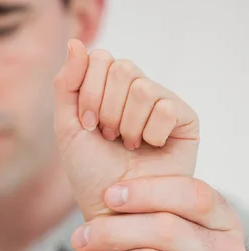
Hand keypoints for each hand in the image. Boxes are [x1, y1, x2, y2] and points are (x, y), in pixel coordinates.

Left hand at [54, 39, 199, 219]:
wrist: (113, 208)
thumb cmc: (90, 173)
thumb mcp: (67, 128)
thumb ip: (67, 85)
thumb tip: (75, 42)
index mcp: (108, 89)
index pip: (100, 58)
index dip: (89, 92)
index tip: (88, 125)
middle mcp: (135, 92)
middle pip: (122, 67)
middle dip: (106, 109)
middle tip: (108, 137)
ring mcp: (161, 103)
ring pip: (142, 88)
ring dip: (127, 125)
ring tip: (128, 146)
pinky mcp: (184, 120)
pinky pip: (166, 107)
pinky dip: (152, 133)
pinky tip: (151, 148)